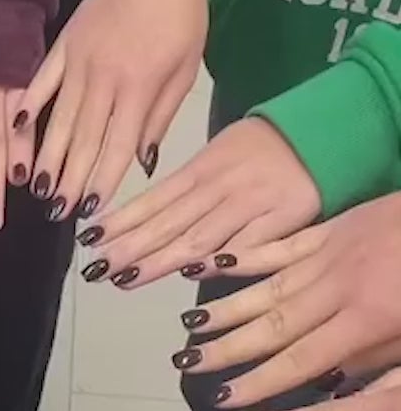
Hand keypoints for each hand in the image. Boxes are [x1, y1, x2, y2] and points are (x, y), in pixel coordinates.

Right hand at [13, 0, 208, 218]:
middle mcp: (105, 78)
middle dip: (69, 179)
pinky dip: (29, 106)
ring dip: (47, 156)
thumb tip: (140, 162)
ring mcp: (79, 60)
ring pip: (60, 118)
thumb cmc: (181, 17)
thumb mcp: (185, 70)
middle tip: (56, 212)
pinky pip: (42, 80)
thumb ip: (160, 117)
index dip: (102, 181)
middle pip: (84, 139)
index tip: (89, 209)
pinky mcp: (63, 44)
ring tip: (36, 188)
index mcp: (139, 87)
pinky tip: (17, 131)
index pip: (116, 146)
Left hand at [85, 118, 320, 288]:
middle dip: (130, 247)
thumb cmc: (261, 152)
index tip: (89, 242)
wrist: (320, 133)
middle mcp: (221, 187)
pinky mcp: (285, 217)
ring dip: (161, 259)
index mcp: (202, 170)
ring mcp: (252, 203)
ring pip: (201, 235)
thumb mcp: (216, 159)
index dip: (120, 222)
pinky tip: (197, 272)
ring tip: (125, 277)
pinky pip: (252, 243)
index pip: (154, 200)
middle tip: (96, 268)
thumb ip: (183, 193)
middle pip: (169, 221)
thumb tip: (138, 225)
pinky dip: (225, 257)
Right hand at [170, 194, 400, 405]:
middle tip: (188, 369)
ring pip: (268, 287)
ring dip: (225, 310)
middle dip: (228, 352)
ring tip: (189, 330)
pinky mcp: (334, 227)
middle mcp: (339, 285)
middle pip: (273, 326)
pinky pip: (281, 246)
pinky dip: (245, 257)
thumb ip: (376, 358)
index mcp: (367, 316)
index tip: (224, 404)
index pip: (301, 360)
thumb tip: (330, 385)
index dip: (260, 384)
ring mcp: (332, 252)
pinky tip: (211, 266)